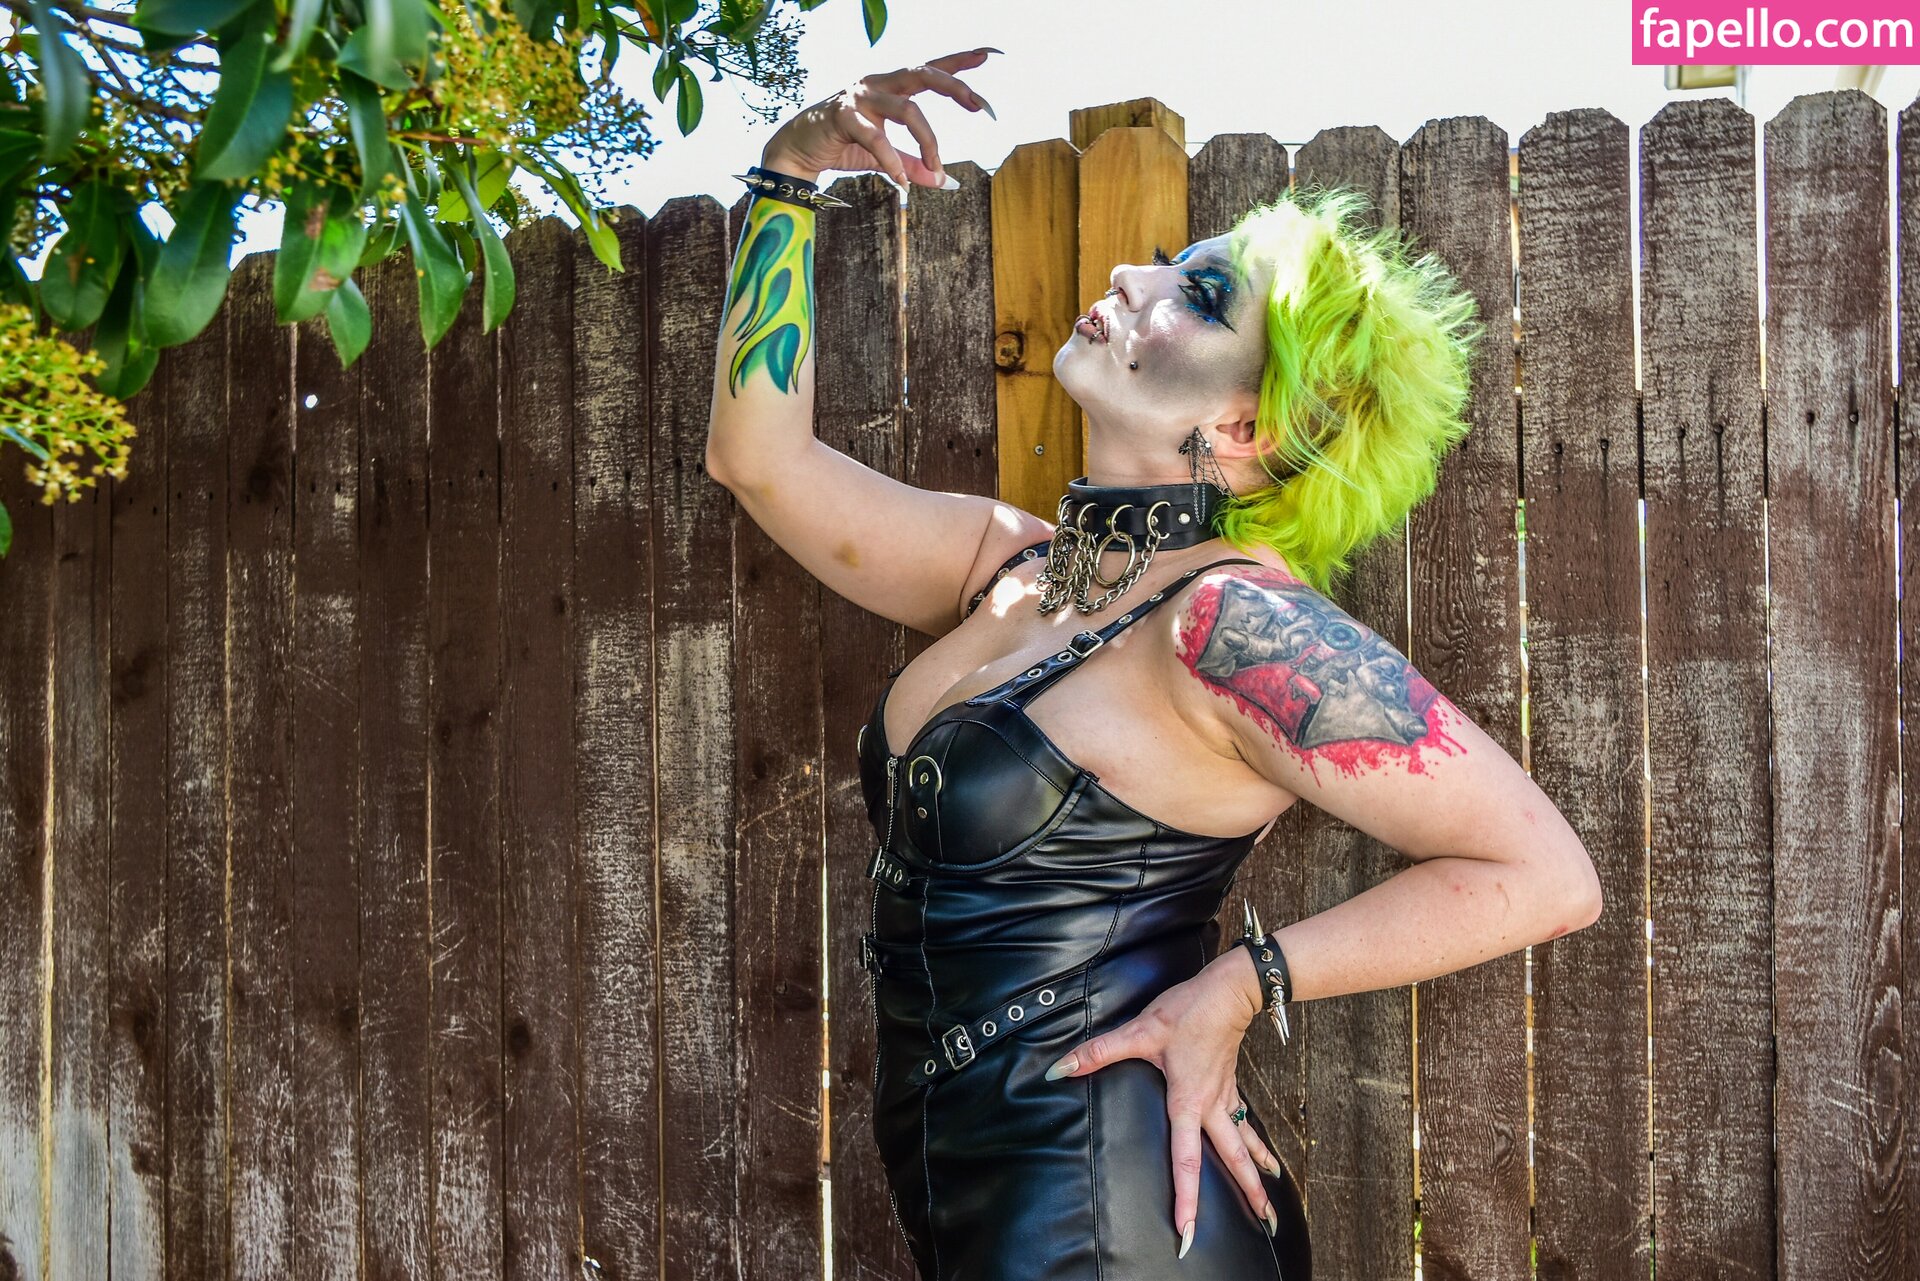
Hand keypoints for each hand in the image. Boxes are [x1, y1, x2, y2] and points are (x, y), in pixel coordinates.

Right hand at [759, 48, 1000, 189]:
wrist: (796, 152)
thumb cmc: (840, 146)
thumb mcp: (883, 157)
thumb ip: (912, 164)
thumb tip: (941, 181)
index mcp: (888, 86)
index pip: (928, 70)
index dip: (957, 62)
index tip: (985, 56)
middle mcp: (876, 83)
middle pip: (922, 75)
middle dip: (955, 88)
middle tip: (980, 105)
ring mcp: (859, 96)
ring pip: (907, 108)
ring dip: (928, 141)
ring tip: (938, 169)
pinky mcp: (842, 115)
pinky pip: (876, 138)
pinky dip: (892, 161)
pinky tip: (901, 182)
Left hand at [1042, 953, 1284, 1256]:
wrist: (1229, 990)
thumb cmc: (1188, 1010)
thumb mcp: (1141, 1031)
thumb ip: (1100, 1052)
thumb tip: (1061, 1068)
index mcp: (1189, 1103)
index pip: (1187, 1162)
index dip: (1187, 1200)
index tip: (1188, 1232)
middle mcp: (1211, 1108)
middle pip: (1233, 1160)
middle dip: (1248, 1194)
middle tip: (1264, 1225)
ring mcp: (1224, 1098)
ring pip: (1245, 1145)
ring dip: (1257, 1175)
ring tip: (1269, 1208)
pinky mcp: (1229, 1086)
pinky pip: (1245, 1126)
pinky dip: (1256, 1147)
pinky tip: (1265, 1160)